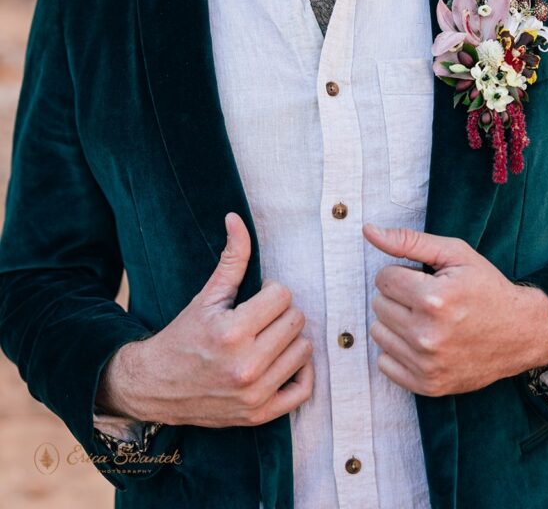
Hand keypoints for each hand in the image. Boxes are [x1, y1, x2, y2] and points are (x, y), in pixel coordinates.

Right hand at [97, 213, 313, 426]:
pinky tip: (283, 361)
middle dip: (281, 313)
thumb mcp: (206, 296)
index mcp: (231, 332)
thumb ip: (231, 259)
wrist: (156, 385)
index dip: (272, 291)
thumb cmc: (184, 336)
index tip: (257, 297)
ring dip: (290, 340)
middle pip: (296, 321)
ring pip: (304, 350)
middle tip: (261, 317)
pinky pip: (303, 390)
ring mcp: (254, 394)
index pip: (283, 296)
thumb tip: (237, 219)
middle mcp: (245, 366)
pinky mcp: (259, 414)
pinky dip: (300, 373)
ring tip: (267, 337)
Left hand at [362, 223, 547, 396]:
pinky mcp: (428, 385)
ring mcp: (427, 364)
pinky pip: (385, 364)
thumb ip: (408, 241)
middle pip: (379, 305)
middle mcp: (428, 335)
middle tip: (427, 299)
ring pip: (378, 333)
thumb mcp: (455, 254)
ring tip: (425, 319)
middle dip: (398, 297)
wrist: (521, 332)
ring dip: (396, 323)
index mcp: (434, 299)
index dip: (403, 274)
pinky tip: (422, 342)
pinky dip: (398, 351)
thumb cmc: (486, 287)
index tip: (424, 280)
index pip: (383, 279)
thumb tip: (369, 231)